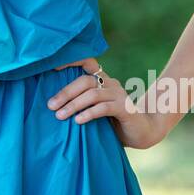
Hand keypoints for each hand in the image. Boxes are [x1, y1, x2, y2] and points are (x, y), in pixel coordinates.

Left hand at [47, 58, 167, 149]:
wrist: (142, 133)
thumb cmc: (113, 122)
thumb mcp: (95, 110)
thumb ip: (81, 103)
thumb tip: (52, 104)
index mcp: (103, 80)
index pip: (87, 62)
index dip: (71, 61)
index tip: (52, 68)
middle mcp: (111, 83)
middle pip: (85, 80)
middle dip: (66, 92)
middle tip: (51, 106)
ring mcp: (119, 95)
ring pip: (93, 94)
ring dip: (74, 104)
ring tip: (60, 116)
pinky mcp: (125, 108)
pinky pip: (104, 108)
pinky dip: (89, 113)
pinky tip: (78, 121)